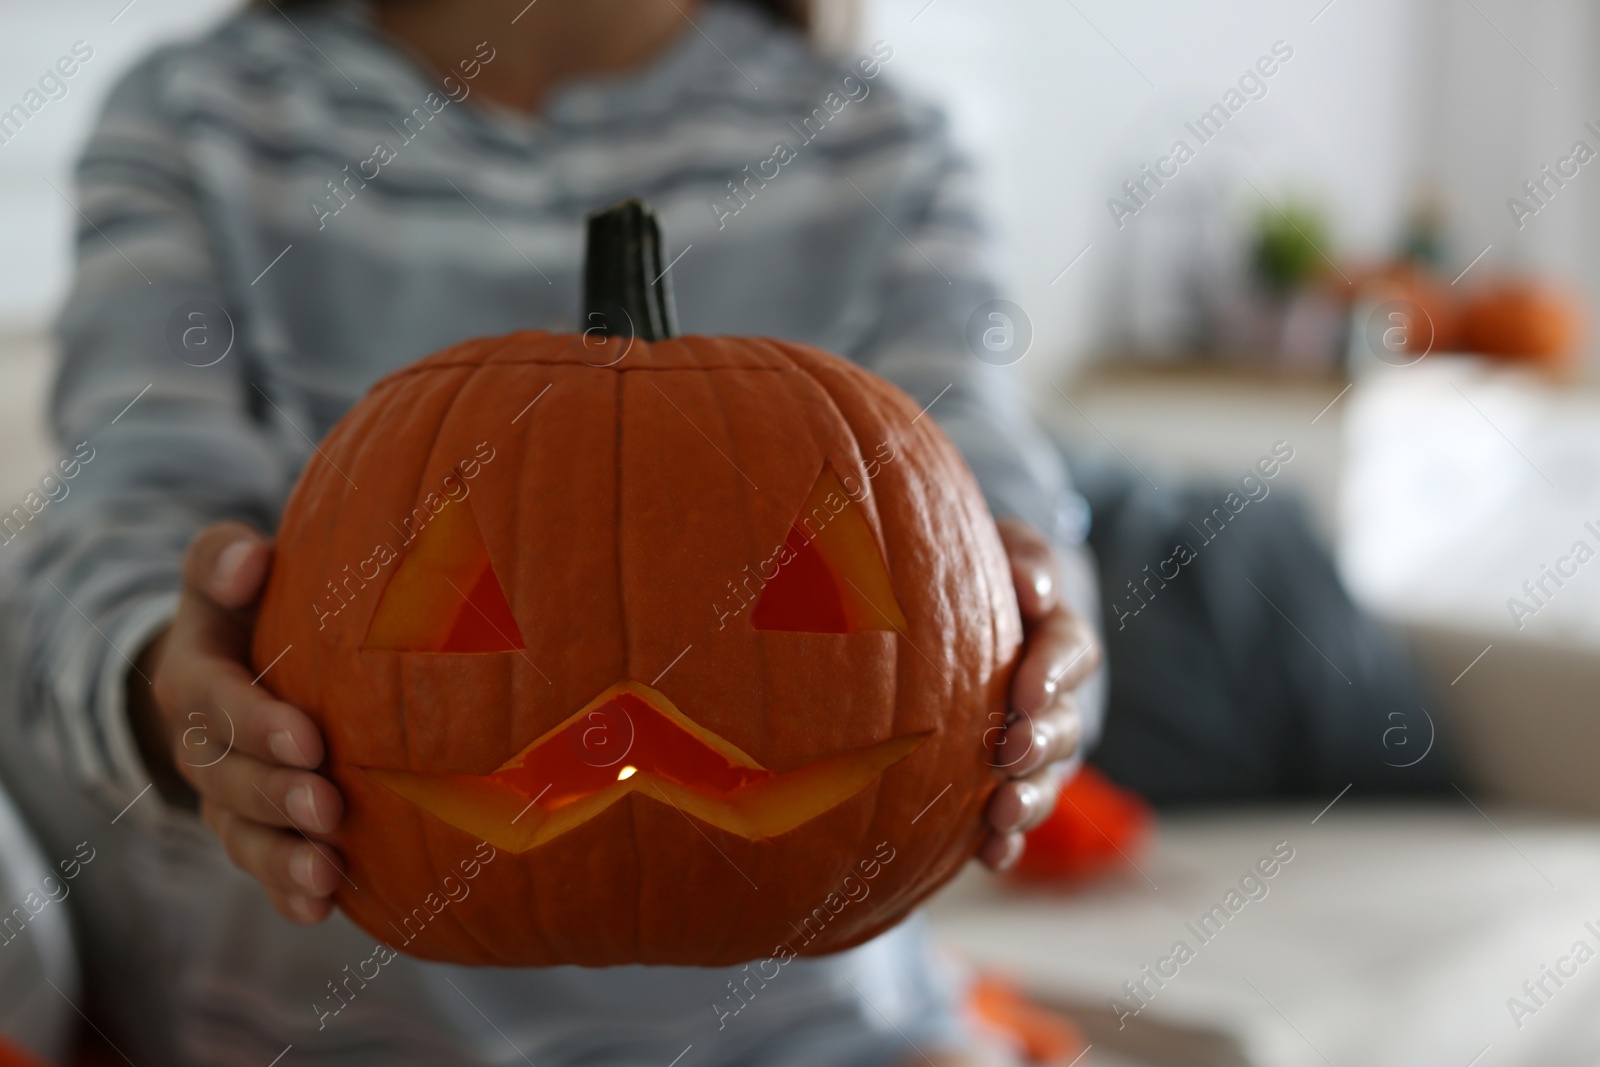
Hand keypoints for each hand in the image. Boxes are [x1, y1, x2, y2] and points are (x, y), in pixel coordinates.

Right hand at [128, 522, 344, 922]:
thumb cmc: (250, 608)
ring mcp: (227, 798)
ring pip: (245, 837)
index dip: (258, 725)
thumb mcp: (224, 574)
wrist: (240, 665)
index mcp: (194, 681)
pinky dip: (289, 893)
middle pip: (232, 781)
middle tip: (328, 809)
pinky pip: (265, 870)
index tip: (309, 739)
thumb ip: (223, 560)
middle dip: (279, 798)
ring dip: (284, 860)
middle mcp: (202, 748)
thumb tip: (250, 558)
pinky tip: (325, 911)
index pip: (218, 704)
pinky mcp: (256, 832)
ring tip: (327, 876)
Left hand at [978, 519, 1100, 870]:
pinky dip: (1007, 841)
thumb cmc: (959, 572)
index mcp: (1052, 635)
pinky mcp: (999, 786)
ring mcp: (1029, 747)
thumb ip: (1019, 558)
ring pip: (1046, 778)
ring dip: (1030, 799)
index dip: (1054, 672)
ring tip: (1002, 813)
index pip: (1069, 650)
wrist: (926, 618)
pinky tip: (990, 855)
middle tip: (1010, 752)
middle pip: (1064, 724)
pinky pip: (1012, 821)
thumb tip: (1033, 587)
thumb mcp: (991, 547)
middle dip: (1041, 743)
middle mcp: (1050, 697)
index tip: (1027, 692)